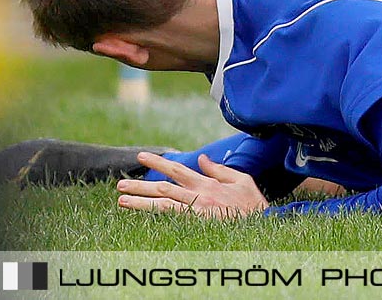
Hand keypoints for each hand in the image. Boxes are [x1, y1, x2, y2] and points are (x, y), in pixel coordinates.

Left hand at [116, 152, 268, 217]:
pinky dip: (154, 213)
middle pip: (163, 186)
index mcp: (206, 183)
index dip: (158, 162)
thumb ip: (218, 170)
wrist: (262, 224)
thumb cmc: (252, 203)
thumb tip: (201, 159)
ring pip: (162, 202)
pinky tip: (140, 212)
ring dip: (140, 200)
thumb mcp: (240, 180)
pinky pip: (170, 217)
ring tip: (121, 199)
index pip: (177, 169)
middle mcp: (197, 195)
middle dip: (140, 184)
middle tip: (119, 183)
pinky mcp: (196, 224)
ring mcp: (195, 210)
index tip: (141, 156)